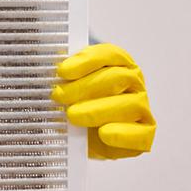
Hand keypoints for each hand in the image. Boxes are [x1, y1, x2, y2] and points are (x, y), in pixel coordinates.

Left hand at [51, 43, 155, 159]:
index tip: (62, 71)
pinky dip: (122, 134)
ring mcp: (141, 109)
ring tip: (72, 115)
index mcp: (119, 64)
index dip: (86, 61)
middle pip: (117, 78)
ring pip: (130, 104)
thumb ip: (62, 75)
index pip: (109, 54)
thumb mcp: (66, 85)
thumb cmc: (75, 104)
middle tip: (59, 96)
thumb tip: (46, 67)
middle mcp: (134, 83)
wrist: (83, 136)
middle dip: (85, 86)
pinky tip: (103, 133)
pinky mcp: (144, 135)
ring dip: (98, 109)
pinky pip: (141, 135)